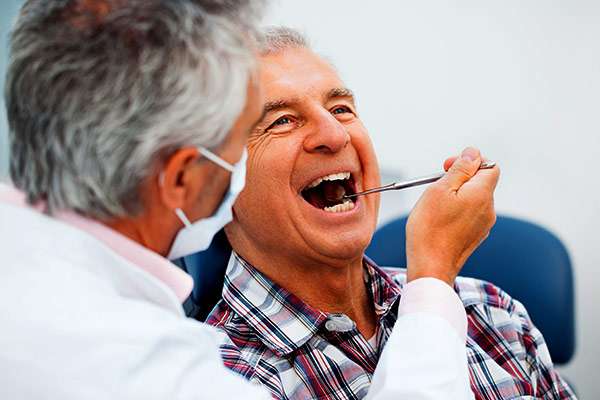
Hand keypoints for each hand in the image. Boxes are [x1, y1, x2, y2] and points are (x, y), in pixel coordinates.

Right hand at [405, 147, 499, 285]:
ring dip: (456, 196)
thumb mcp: (440, 189)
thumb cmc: (430, 229)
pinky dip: (456, 212)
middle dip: (460, 179)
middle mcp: (488, 209)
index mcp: (482, 194)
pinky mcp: (475, 237)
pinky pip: (469, 216)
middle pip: (480, 182)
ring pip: (473, 200)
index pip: (489, 166)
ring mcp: (483, 225)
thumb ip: (459, 169)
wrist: (430, 267)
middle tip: (437, 185)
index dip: (470, 161)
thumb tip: (473, 154)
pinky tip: (439, 220)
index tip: (447, 167)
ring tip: (435, 206)